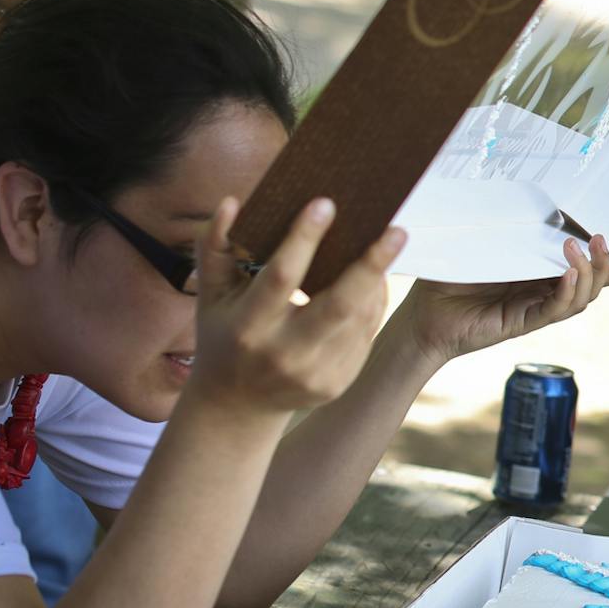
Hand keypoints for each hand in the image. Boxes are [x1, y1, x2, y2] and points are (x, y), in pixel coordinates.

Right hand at [189, 198, 402, 414]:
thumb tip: (231, 202)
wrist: (236, 405)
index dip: (303, 240)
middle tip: (397, 229)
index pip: (281, 278)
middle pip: (339, 305)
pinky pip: (366, 334)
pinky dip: (374, 302)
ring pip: (360, 318)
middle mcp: (283, 353)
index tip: (325, 204)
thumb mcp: (211, 296)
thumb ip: (215, 249)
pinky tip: (376, 278)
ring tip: (388, 242)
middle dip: (371, 265)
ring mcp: (315, 373)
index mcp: (248, 327)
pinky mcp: (338, 382)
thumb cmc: (224, 335)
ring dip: (378, 279)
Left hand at [400, 235, 608, 365]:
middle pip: (590, 284)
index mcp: (536, 276)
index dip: (608, 268)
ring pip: (580, 297)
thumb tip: (523, 205)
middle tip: (601, 240)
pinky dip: (568, 291)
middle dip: (605, 263)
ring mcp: (533, 310)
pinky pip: (555, 310)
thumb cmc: (448, 278)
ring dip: (589, 273)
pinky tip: (570, 273)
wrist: (422, 315)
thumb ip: (507, 232)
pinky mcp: (521, 322)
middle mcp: (540, 294)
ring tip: (579, 250)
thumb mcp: (484, 247)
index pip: (581, 271)